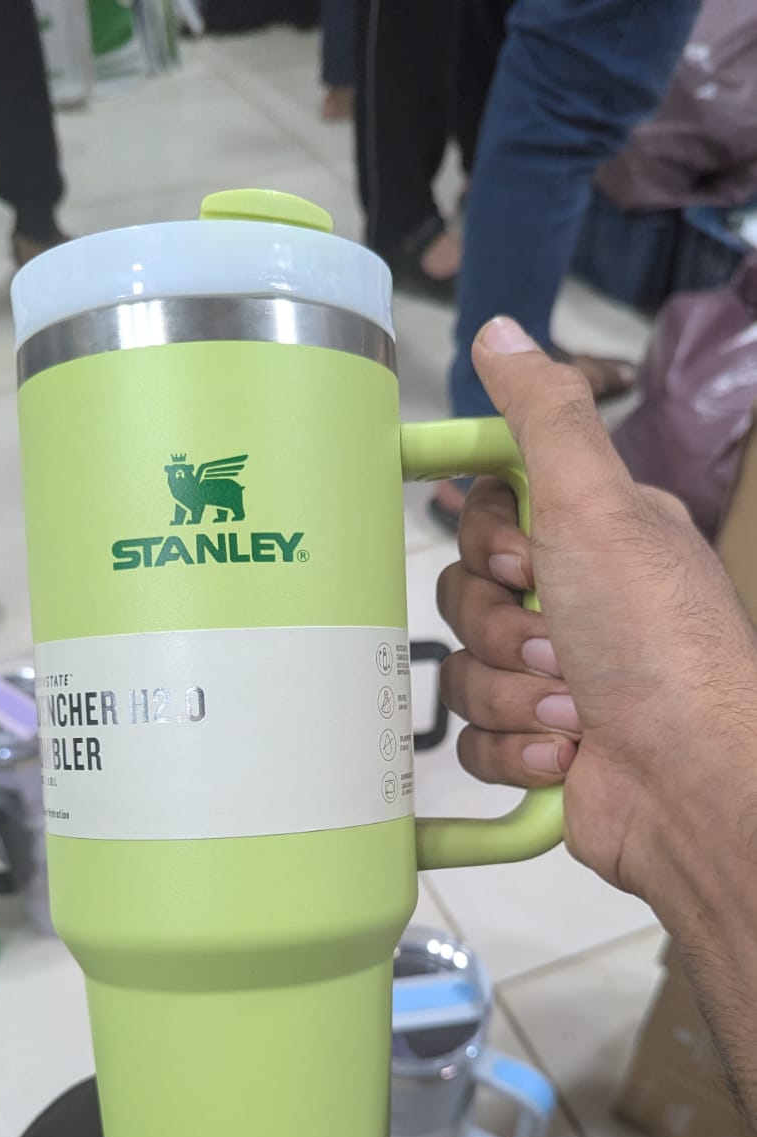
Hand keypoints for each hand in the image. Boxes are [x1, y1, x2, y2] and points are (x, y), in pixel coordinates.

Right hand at [436, 317, 756, 923]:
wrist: (692, 781)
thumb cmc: (662, 645)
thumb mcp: (600, 505)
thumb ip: (543, 416)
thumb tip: (501, 334)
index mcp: (596, 538)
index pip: (489, 512)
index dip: (487, 539)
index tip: (519, 554)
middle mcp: (577, 604)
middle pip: (465, 594)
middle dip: (502, 628)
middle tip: (559, 642)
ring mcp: (557, 680)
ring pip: (463, 670)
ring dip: (513, 695)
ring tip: (575, 710)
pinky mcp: (540, 746)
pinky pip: (474, 739)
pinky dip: (513, 749)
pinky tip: (564, 755)